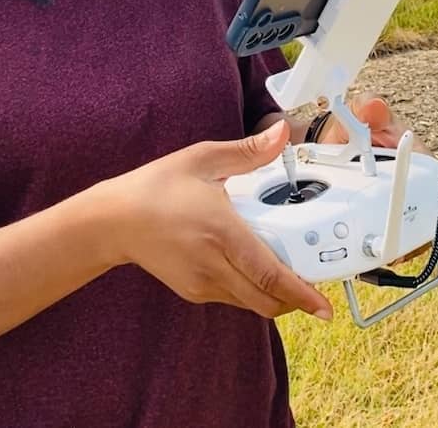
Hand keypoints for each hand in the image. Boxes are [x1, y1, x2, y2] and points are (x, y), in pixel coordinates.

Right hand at [106, 120, 332, 321]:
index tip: (323, 305)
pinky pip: (232, 298)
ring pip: (251, 302)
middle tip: (311, 284)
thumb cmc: (156, 187)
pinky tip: (246, 261)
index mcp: (222, 232)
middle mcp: (214, 265)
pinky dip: (248, 288)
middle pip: (267, 300)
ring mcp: (202, 283)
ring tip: (280, 265)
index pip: (270, 274)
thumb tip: (282, 133)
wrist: (114, 219)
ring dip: (271, 293)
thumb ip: (249, 151)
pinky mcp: (193, 291)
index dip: (301, 293)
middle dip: (295, 299)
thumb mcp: (203, 159)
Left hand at [321, 91, 437, 241]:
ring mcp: (397, 206)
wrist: (331, 142)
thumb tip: (375, 106)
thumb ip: (367, 108)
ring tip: (381, 244)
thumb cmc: (356, 127)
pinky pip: (388, 241)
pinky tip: (368, 248)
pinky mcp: (379, 221)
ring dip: (399, 245)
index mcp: (418, 161)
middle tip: (403, 242)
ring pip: (410, 236)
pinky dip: (381, 247)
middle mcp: (413, 187)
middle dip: (422, 235)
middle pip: (432, 220)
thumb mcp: (360, 114)